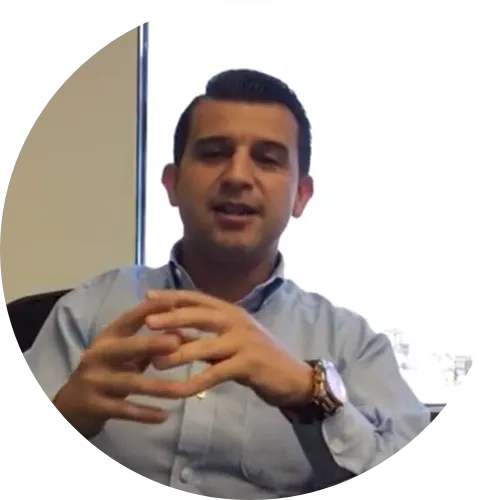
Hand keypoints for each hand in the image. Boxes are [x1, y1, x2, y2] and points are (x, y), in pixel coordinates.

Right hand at [53, 300, 186, 437]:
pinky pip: (124, 410)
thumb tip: (183, 333)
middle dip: (152, 344)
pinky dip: (144, 413)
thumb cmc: (108, 373)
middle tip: (177, 342)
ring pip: (130, 382)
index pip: (128, 319)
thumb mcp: (125, 355)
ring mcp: (94, 381)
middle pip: (126, 348)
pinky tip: (164, 416)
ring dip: (157, 387)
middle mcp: (98, 355)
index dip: (149, 310)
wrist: (71, 406)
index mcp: (107, 338)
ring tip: (181, 391)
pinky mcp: (94, 406)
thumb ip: (150, 345)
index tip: (172, 301)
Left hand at [144, 290, 313, 407]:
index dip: (173, 297)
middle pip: (200, 315)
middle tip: (147, 322)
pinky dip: (195, 383)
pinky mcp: (248, 363)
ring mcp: (244, 341)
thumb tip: (170, 334)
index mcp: (231, 311)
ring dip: (179, 353)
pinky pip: (215, 374)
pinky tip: (179, 392)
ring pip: (205, 345)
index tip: (148, 297)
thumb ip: (203, 337)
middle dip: (172, 317)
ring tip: (155, 362)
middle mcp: (237, 321)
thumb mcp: (228, 342)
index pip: (198, 298)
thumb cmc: (256, 356)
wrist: (292, 376)